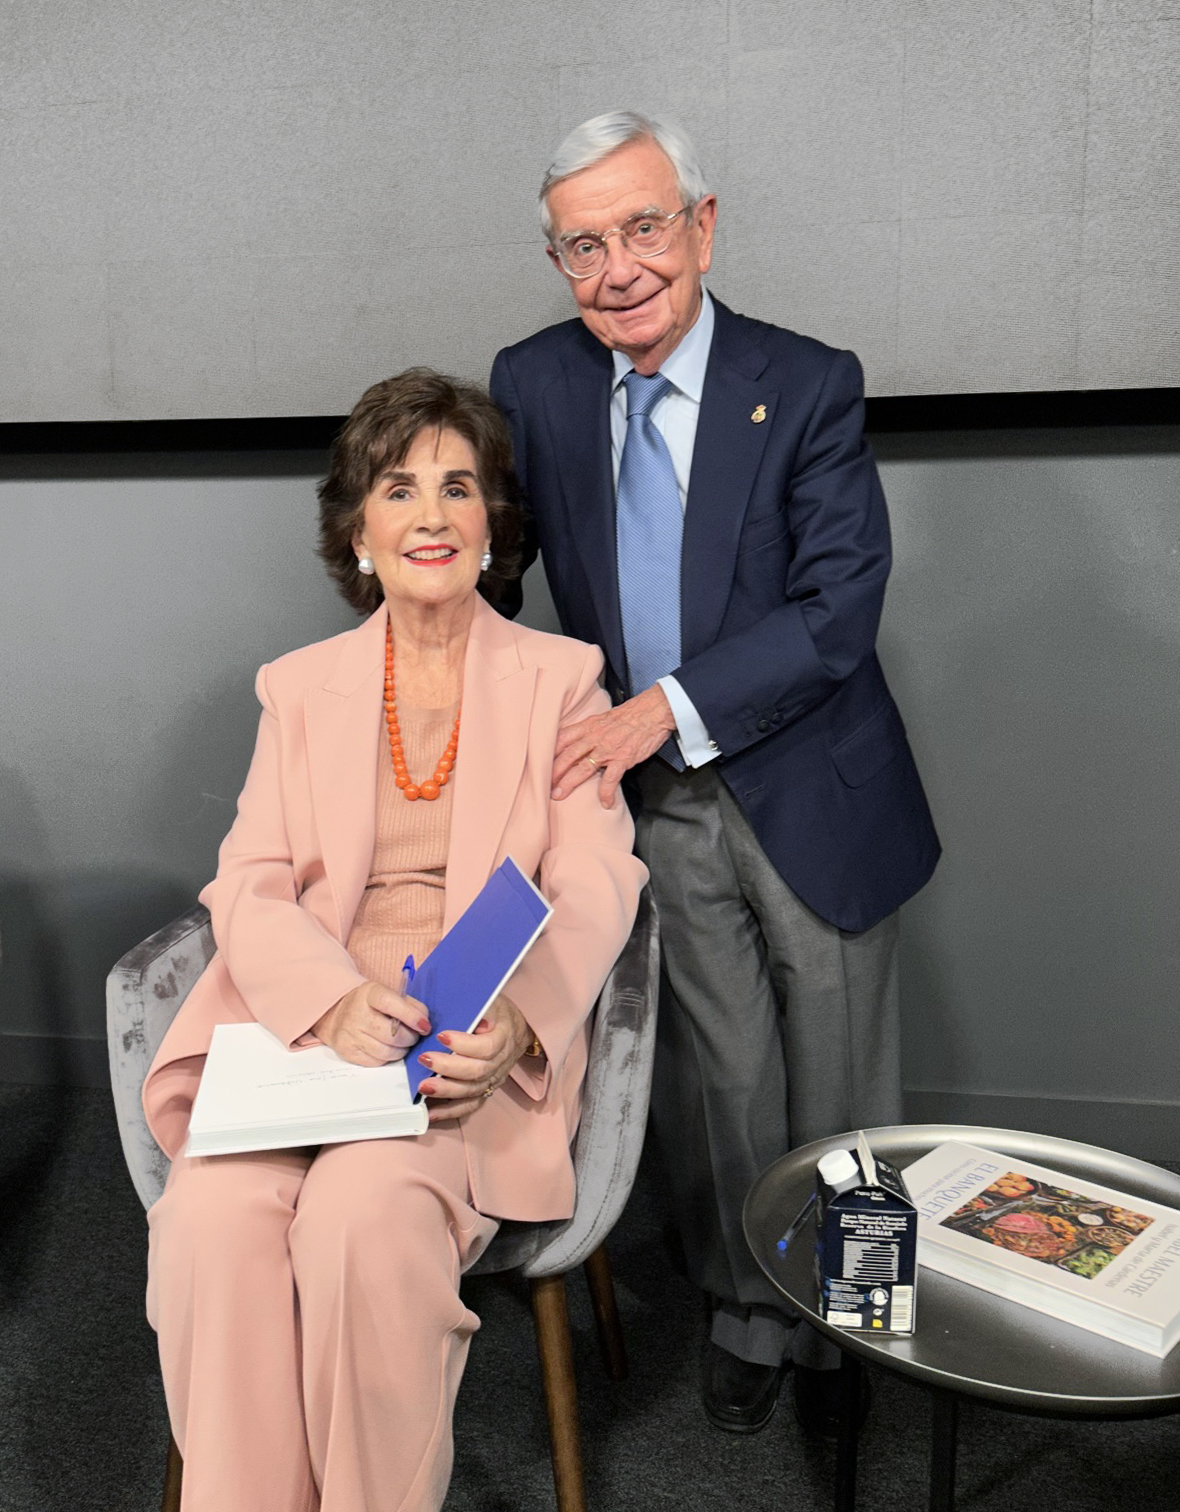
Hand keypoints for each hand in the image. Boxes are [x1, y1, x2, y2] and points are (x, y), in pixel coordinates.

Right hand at [312, 981, 431, 1067]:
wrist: (338, 1015)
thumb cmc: (372, 1005)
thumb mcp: (390, 995)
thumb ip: (410, 1005)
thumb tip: (424, 1023)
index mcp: (369, 993)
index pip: (389, 1003)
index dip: (410, 1016)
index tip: (424, 1025)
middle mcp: (356, 1013)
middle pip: (391, 1034)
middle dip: (410, 1038)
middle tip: (414, 1035)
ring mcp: (349, 1034)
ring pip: (386, 1052)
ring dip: (401, 1050)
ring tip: (403, 1042)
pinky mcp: (347, 1051)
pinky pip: (376, 1062)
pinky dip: (388, 1058)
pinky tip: (389, 1048)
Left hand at [416, 993, 533, 1122]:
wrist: (516, 1031)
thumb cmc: (497, 1013)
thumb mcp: (491, 1001)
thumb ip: (477, 1008)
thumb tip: (462, 1015)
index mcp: (504, 1037)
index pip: (487, 1046)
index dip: (464, 1044)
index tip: (441, 1036)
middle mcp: (500, 1062)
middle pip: (477, 1071)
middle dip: (448, 1068)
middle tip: (425, 1060)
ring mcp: (493, 1079)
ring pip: (471, 1091)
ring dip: (446, 1091)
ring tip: (423, 1086)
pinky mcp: (485, 1091)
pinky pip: (469, 1106)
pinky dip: (449, 1112)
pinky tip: (430, 1114)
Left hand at [551, 685, 676, 807]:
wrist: (654, 711)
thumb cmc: (632, 714)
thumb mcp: (605, 717)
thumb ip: (591, 729)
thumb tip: (580, 740)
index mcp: (589, 726)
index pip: (562, 738)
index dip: (548, 751)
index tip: (538, 763)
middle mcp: (595, 737)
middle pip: (568, 755)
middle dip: (553, 771)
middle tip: (543, 786)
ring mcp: (608, 748)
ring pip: (583, 767)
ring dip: (569, 782)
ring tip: (559, 795)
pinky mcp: (623, 758)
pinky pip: (611, 778)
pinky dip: (606, 792)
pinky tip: (605, 803)